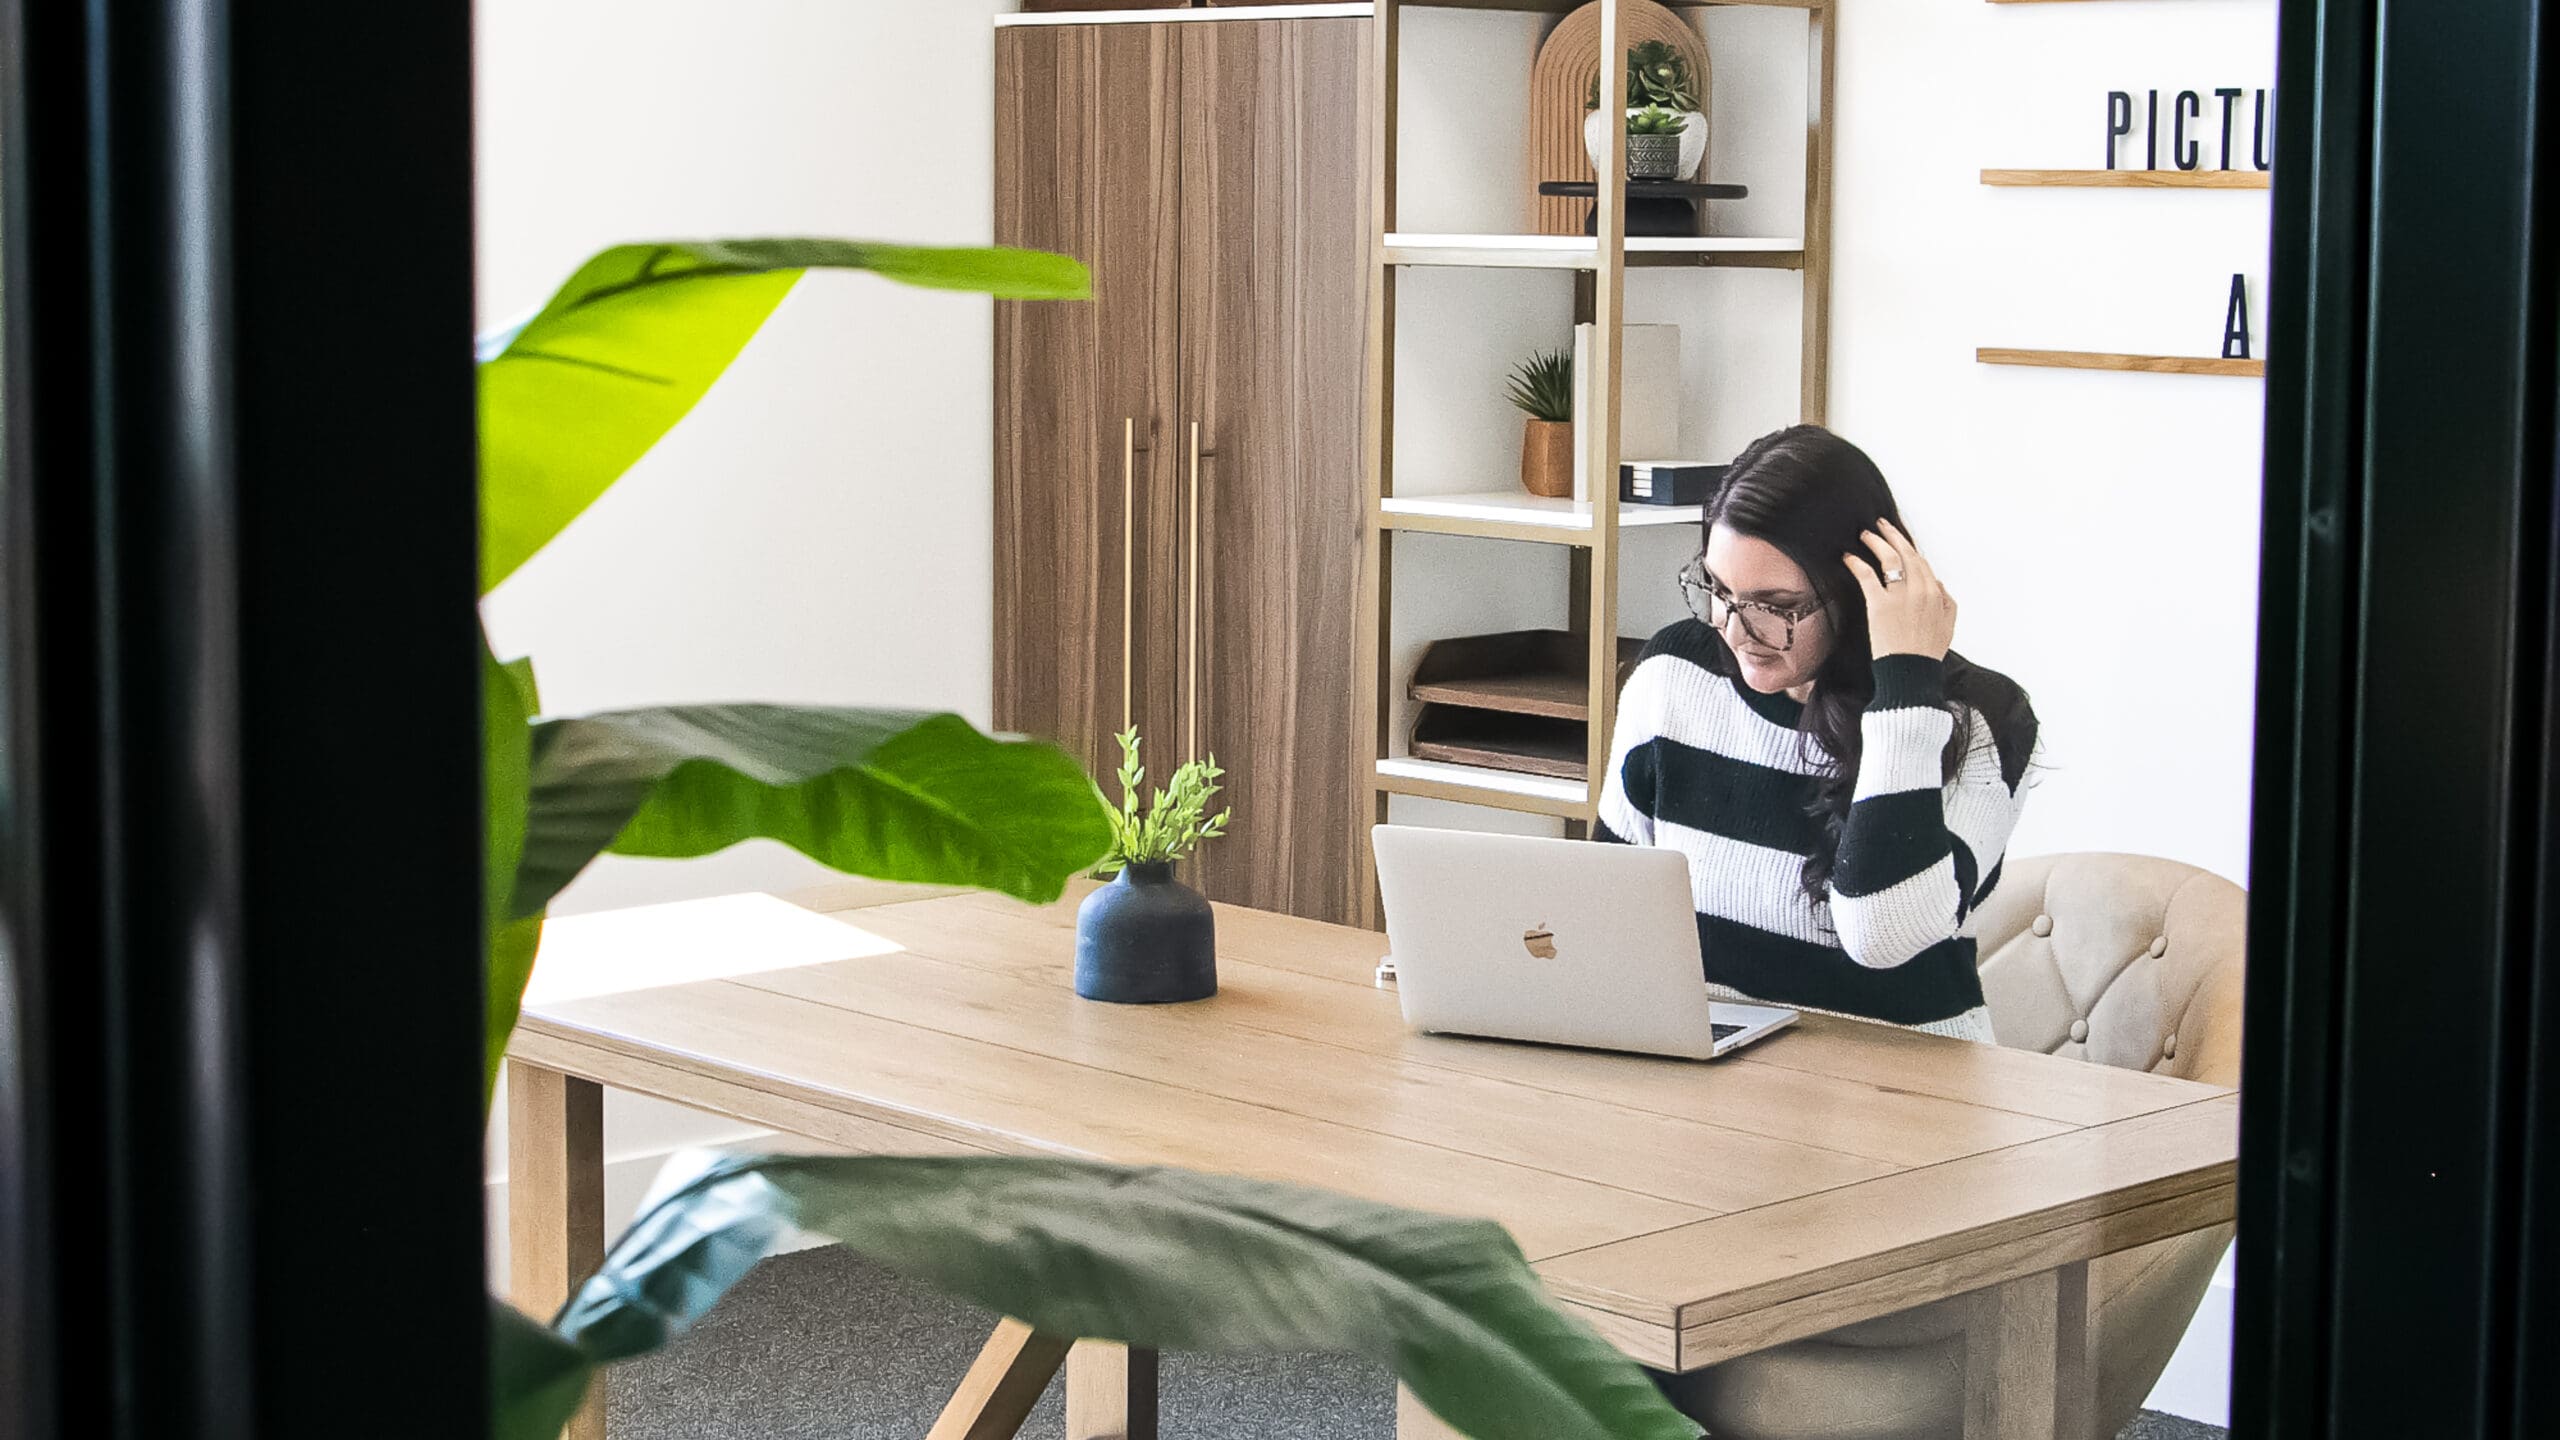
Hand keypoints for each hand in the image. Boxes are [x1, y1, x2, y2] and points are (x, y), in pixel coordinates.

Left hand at [1842, 518, 1956, 660]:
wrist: (1911, 672)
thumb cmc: (1926, 653)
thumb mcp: (1948, 625)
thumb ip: (1947, 601)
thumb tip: (1938, 583)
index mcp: (1936, 594)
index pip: (1921, 563)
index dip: (1908, 549)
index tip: (1899, 541)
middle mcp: (1920, 590)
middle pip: (1906, 554)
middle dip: (1893, 535)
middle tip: (1881, 524)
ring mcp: (1900, 596)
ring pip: (1889, 559)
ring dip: (1876, 542)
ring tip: (1865, 534)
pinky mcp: (1879, 605)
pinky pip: (1867, 576)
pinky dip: (1857, 563)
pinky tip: (1848, 557)